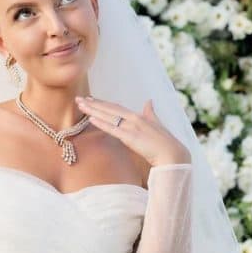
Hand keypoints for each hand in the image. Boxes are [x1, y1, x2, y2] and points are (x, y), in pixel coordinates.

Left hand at [75, 96, 190, 167]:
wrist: (173, 154)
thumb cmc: (165, 142)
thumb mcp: (157, 124)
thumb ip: (151, 112)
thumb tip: (149, 101)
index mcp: (138, 116)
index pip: (116, 107)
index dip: (102, 103)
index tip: (90, 99)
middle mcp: (133, 118)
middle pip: (109, 109)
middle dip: (93, 104)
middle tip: (78, 99)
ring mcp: (132, 127)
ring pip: (108, 116)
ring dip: (93, 110)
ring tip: (80, 104)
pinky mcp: (130, 137)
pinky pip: (112, 129)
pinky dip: (101, 123)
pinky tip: (91, 118)